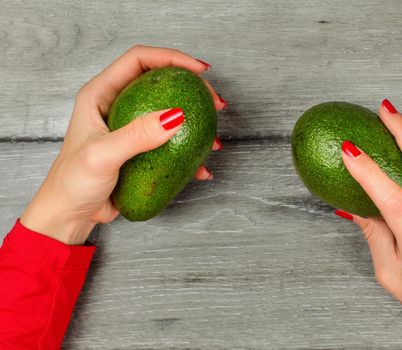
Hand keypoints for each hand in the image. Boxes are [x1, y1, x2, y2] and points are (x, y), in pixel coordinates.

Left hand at [21, 45, 225, 244]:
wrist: (71, 213)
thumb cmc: (73, 182)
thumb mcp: (103, 155)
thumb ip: (137, 135)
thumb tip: (176, 117)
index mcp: (101, 94)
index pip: (139, 60)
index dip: (171, 58)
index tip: (199, 71)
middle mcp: (118, 104)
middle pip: (161, 81)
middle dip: (192, 87)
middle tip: (213, 103)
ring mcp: (131, 126)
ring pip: (170, 112)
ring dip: (196, 121)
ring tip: (212, 137)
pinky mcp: (141, 148)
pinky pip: (171, 143)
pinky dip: (189, 152)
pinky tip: (201, 167)